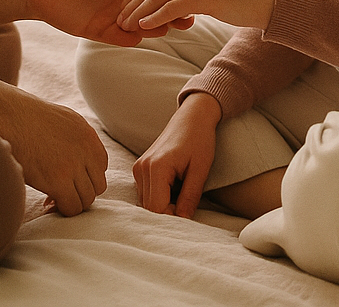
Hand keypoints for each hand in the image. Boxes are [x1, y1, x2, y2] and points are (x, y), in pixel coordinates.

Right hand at [0, 86, 108, 215]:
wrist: (4, 113)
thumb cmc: (24, 117)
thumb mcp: (61, 120)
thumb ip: (75, 140)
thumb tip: (76, 164)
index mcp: (87, 134)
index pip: (100, 167)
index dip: (83, 177)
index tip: (66, 180)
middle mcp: (86, 149)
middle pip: (97, 186)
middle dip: (79, 192)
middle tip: (59, 193)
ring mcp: (73, 165)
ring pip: (86, 200)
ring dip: (70, 202)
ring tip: (51, 197)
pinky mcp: (58, 180)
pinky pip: (71, 207)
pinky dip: (61, 209)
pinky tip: (46, 202)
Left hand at [27, 0, 183, 45]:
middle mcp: (129, 0)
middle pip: (158, 11)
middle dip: (174, 15)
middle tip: (187, 17)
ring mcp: (117, 17)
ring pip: (145, 27)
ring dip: (155, 27)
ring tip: (164, 24)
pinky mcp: (102, 32)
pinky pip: (124, 39)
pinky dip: (133, 37)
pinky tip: (137, 32)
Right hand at [134, 92, 221, 217]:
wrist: (193, 118)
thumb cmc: (199, 140)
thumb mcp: (200, 171)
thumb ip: (190, 198)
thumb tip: (183, 221)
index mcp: (156, 168)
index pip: (156, 208)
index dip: (172, 217)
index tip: (188, 213)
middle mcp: (141, 168)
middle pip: (149, 207)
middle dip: (168, 212)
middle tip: (188, 206)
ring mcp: (138, 168)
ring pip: (146, 202)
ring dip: (164, 205)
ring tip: (183, 194)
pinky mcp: (140, 168)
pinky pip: (146, 193)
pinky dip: (160, 197)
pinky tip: (175, 188)